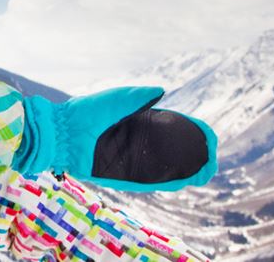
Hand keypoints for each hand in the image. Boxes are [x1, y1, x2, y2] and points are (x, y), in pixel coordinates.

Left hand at [15, 87, 217, 191]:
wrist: (62, 132)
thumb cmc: (86, 112)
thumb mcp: (117, 99)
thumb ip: (139, 96)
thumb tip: (162, 91)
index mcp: (135, 125)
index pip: (170, 131)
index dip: (190, 132)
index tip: (207, 135)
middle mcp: (136, 145)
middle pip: (172, 152)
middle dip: (195, 155)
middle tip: (211, 156)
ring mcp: (131, 161)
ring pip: (166, 169)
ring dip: (188, 170)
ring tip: (208, 169)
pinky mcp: (123, 176)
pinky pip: (151, 181)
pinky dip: (170, 181)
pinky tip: (188, 179)